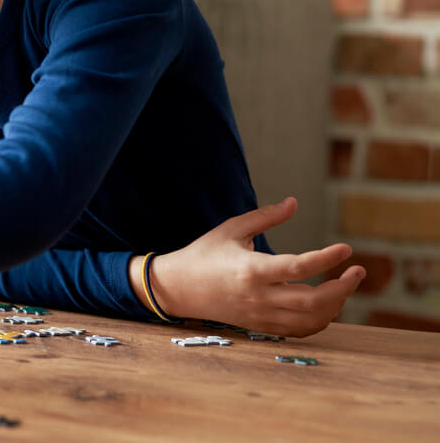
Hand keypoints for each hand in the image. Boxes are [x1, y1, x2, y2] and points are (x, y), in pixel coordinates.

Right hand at [146, 197, 364, 336]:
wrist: (177, 288)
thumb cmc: (204, 254)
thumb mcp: (231, 229)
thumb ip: (264, 217)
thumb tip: (293, 203)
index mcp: (251, 270)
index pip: (298, 267)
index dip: (326, 258)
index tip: (346, 249)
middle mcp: (259, 297)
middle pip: (314, 301)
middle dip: (343, 287)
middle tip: (357, 271)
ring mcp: (261, 316)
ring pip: (312, 320)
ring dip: (336, 304)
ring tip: (343, 285)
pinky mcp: (261, 326)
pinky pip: (300, 330)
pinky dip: (320, 320)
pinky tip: (326, 304)